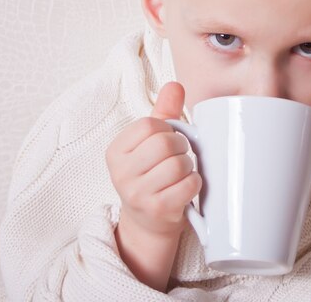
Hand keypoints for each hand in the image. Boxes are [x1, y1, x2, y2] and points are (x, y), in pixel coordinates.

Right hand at [106, 82, 201, 237]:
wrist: (148, 224)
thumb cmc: (152, 176)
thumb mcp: (150, 144)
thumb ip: (163, 114)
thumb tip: (175, 85)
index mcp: (116, 151)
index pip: (149, 125)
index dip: (168, 130)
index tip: (168, 142)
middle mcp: (121, 173)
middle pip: (165, 144)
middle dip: (181, 148)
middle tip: (179, 158)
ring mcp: (137, 194)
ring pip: (178, 165)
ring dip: (189, 167)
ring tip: (182, 174)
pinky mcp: (157, 210)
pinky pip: (187, 185)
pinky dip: (195, 183)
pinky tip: (187, 187)